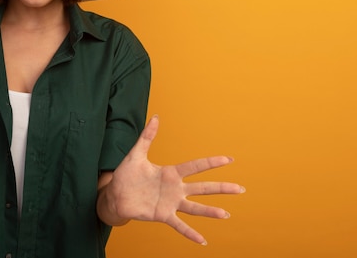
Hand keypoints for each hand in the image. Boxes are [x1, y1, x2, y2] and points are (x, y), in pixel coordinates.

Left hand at [98, 115, 244, 244]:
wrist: (115, 194)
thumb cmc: (126, 174)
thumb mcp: (136, 153)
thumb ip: (147, 136)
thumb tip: (155, 116)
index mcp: (171, 173)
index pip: (195, 166)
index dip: (211, 163)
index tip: (229, 159)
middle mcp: (175, 188)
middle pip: (202, 188)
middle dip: (221, 188)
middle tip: (241, 189)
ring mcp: (170, 203)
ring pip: (194, 208)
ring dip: (210, 211)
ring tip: (225, 215)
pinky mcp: (162, 215)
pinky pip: (179, 225)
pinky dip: (190, 233)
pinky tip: (202, 240)